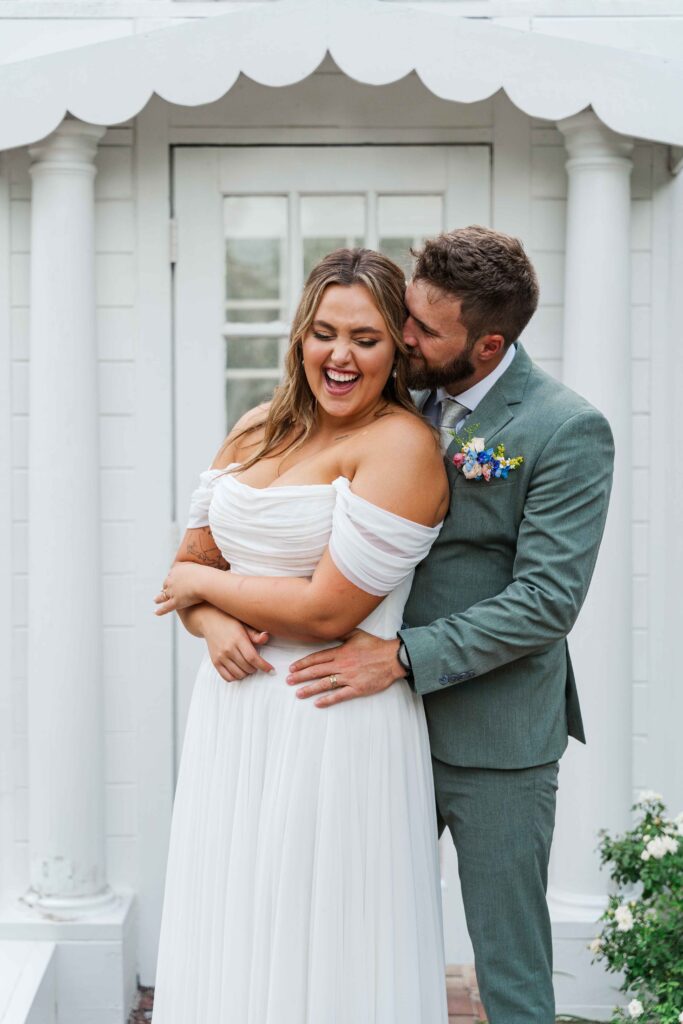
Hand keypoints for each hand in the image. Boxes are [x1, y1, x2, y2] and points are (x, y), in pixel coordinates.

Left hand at [154, 562, 209, 614]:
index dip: (172, 578)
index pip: (173, 574)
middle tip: (162, 589)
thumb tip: (209, 571)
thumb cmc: (209, 575)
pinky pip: (166, 607)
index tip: (172, 579)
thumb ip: (203, 570)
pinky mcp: (175, 601)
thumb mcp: (204, 569)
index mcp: (178, 570)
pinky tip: (156, 612)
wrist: (206, 582)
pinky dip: (161, 610)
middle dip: (165, 586)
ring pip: (163, 595)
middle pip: (166, 583)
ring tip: (155, 600)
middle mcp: (173, 580)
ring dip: (159, 598)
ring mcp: (173, 591)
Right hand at [202, 608, 274, 681]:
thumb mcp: (244, 624)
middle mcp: (228, 649)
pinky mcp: (215, 662)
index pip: (252, 657)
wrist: (210, 620)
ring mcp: (220, 657)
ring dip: (247, 673)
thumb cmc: (230, 622)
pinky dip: (236, 677)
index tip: (271, 670)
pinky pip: (227, 677)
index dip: (263, 666)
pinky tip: (239, 670)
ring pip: (238, 674)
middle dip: (256, 669)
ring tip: (249, 666)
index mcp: (238, 639)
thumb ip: (255, 634)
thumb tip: (266, 638)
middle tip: (258, 664)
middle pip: (247, 667)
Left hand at [286, 630, 404, 707]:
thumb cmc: (376, 646)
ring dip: (310, 689)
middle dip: (301, 676)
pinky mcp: (357, 688)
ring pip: (325, 684)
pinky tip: (317, 703)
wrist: (393, 658)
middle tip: (288, 681)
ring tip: (298, 693)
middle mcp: (342, 665)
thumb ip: (342, 633)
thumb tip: (331, 628)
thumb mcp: (357, 634)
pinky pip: (340, 695)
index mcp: (340, 652)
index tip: (292, 668)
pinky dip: (328, 700)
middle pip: (317, 671)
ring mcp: (349, 677)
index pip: (317, 658)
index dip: (303, 663)